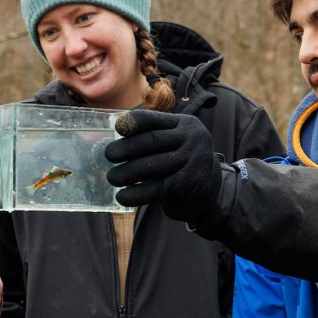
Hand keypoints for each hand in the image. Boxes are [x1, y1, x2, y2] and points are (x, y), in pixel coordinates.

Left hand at [105, 109, 221, 222]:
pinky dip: (137, 193)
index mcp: (184, 123)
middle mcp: (193, 137)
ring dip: (127, 173)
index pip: (154, 119)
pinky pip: (158, 188)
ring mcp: (194, 160)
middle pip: (152, 141)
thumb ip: (151, 137)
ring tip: (112, 178)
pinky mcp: (190, 183)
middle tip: (108, 155)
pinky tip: (122, 197)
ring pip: (153, 166)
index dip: (134, 123)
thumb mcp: (173, 142)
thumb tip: (113, 144)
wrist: (209, 187)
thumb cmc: (180, 161)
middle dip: (126, 149)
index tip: (117, 128)